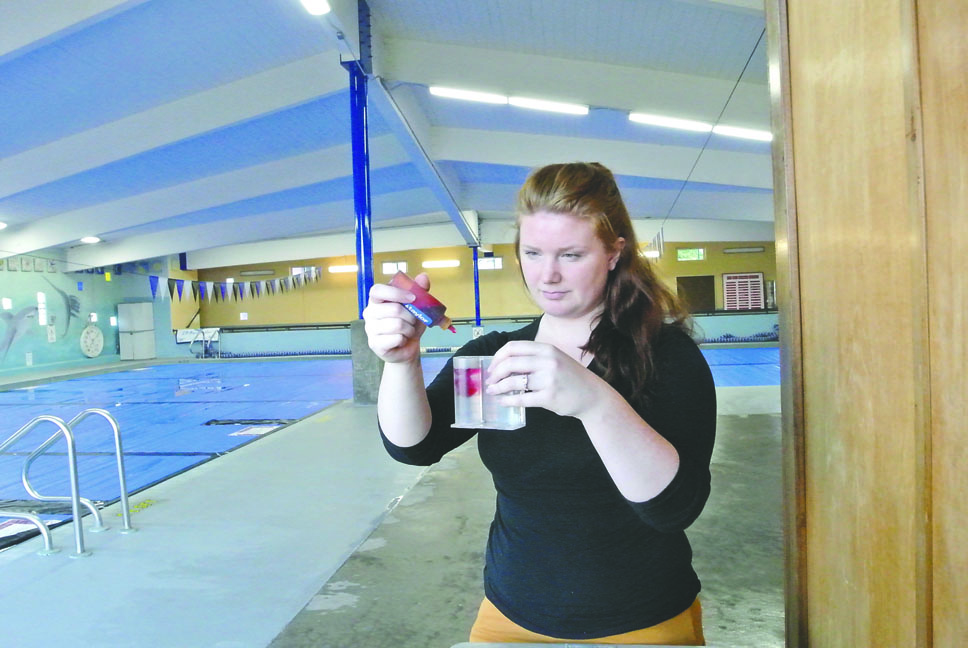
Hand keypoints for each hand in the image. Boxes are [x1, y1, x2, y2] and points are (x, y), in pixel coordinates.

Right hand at [362, 273, 429, 362]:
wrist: (407, 348)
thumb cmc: (409, 324)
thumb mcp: (417, 306)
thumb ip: (420, 291)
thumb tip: (423, 276)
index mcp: (377, 300)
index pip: (377, 290)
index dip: (395, 293)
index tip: (412, 298)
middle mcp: (370, 312)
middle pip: (393, 309)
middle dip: (410, 316)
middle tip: (412, 321)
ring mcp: (370, 329)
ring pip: (397, 325)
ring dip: (409, 329)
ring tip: (408, 331)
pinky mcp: (375, 344)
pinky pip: (396, 338)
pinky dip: (404, 339)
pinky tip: (401, 340)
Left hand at [484, 340, 607, 418]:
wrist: (593, 396)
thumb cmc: (570, 378)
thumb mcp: (554, 359)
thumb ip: (533, 359)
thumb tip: (504, 365)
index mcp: (546, 349)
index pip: (513, 347)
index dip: (497, 357)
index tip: (492, 366)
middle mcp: (547, 361)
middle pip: (510, 363)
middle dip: (495, 373)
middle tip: (490, 381)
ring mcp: (548, 379)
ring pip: (513, 381)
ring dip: (498, 387)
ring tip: (493, 391)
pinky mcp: (549, 397)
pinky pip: (521, 398)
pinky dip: (508, 400)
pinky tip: (503, 401)